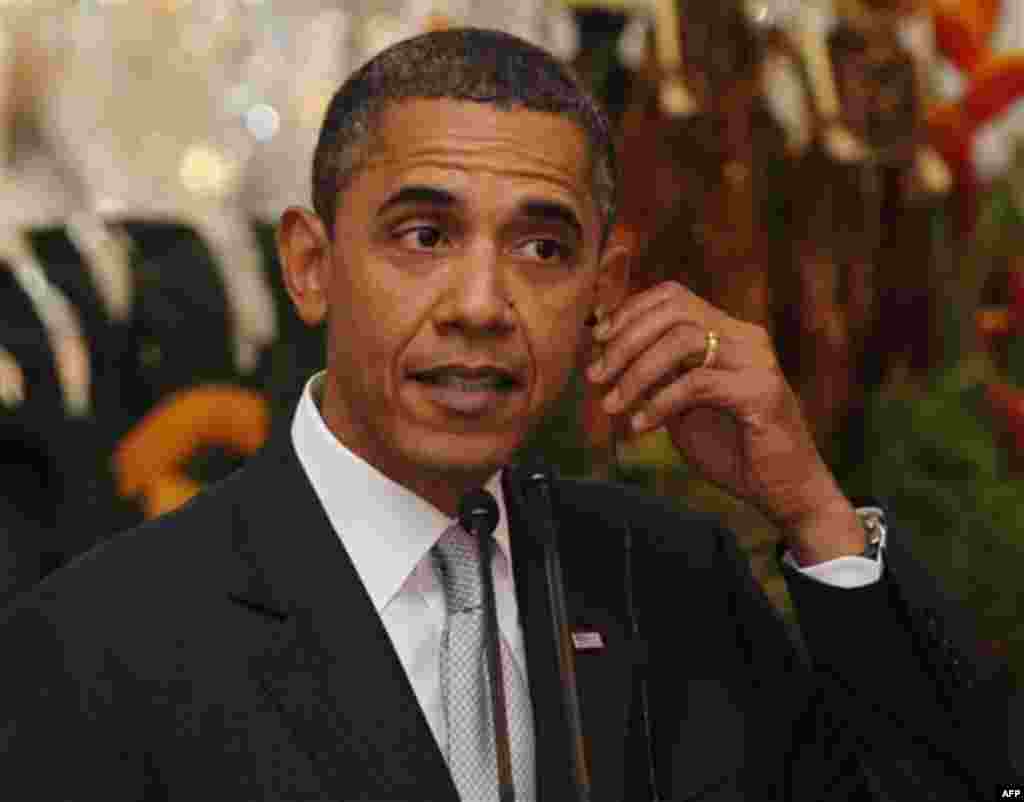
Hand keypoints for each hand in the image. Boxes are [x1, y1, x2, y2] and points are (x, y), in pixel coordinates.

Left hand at [586, 281, 863, 563]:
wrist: (785, 493)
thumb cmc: (733, 450)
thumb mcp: (682, 406)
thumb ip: (656, 377)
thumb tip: (605, 353)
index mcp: (728, 333)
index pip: (673, 296)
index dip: (630, 312)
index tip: (597, 341)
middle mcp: (746, 337)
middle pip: (675, 310)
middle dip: (625, 341)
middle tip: (595, 377)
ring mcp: (757, 361)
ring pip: (683, 340)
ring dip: (637, 372)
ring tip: (611, 406)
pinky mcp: (761, 392)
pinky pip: (697, 383)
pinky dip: (659, 403)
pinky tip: (639, 427)